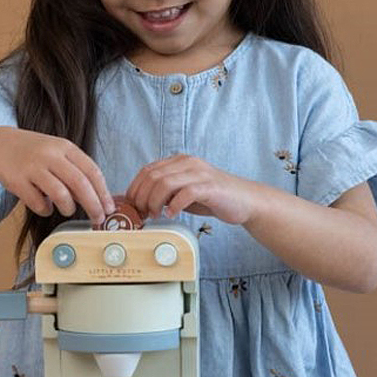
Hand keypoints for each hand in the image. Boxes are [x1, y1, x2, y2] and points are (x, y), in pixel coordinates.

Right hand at [0, 128, 115, 224]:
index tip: (109, 208)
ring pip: (60, 194)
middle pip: (80, 184)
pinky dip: (46, 210)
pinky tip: (45, 206)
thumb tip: (97, 198)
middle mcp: (51, 155)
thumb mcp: (58, 153)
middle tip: (98, 219)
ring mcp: (33, 167)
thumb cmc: (36, 153)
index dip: (103, 192)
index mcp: (65, 147)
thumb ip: (76, 171)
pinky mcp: (17, 181)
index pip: (92, 171)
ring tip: (68, 210)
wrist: (0, 145)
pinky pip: (38, 203)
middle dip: (93, 205)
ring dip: (69, 208)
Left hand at [126, 154, 259, 225]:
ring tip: (156, 215)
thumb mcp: (183, 191)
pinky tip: (172, 214)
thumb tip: (139, 201)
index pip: (147, 170)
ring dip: (154, 202)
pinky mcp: (210, 186)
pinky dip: (174, 206)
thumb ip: (164, 192)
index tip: (132, 206)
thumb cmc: (212, 197)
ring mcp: (200, 173)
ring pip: (165, 183)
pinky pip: (185, 193)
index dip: (135, 189)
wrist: (244, 200)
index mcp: (179, 161)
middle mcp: (188, 163)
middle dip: (142, 198)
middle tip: (142, 213)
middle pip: (153, 176)